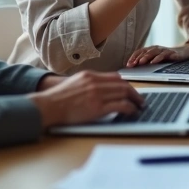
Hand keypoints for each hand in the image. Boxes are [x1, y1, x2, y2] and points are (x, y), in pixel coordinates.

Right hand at [29, 71, 143, 126]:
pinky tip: (132, 112)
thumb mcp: (74, 83)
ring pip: (124, 93)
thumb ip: (89, 84)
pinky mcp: (97, 108)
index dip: (126, 84)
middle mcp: (95, 82)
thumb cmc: (58, 99)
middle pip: (123, 85)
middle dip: (134, 93)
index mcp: (90, 76)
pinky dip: (130, 108)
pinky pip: (120, 105)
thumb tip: (102, 89)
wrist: (48, 106)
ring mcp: (97, 94)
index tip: (131, 91)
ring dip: (135, 101)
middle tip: (140, 100)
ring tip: (139, 107)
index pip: (115, 77)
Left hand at [126, 42, 188, 66]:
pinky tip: (153, 63)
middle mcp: (157, 48)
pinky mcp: (172, 52)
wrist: (186, 51)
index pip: (140, 51)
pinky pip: (164, 55)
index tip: (128, 64)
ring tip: (140, 62)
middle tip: (131, 65)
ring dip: (146, 57)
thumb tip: (137, 68)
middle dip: (137, 58)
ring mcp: (164, 50)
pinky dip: (158, 58)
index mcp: (152, 49)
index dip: (133, 57)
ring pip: (153, 52)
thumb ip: (149, 61)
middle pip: (145, 51)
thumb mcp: (158, 59)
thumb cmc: (170, 57)